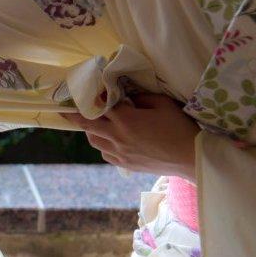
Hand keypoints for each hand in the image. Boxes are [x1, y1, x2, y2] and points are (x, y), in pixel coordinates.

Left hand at [61, 93, 199, 179]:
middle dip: (75, 116)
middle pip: (88, 124)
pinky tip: (108, 140)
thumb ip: (141, 97)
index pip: (101, 105)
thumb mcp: (162, 103)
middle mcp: (117, 137)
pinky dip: (102, 145)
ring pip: (93, 141)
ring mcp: (119, 153)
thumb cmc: (179, 127)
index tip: (83, 91)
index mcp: (126, 119)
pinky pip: (105, 154)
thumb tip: (127, 96)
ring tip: (92, 123)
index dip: (93, 97)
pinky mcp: (124, 165)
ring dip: (90, 130)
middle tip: (65, 110)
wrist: (190, 157)